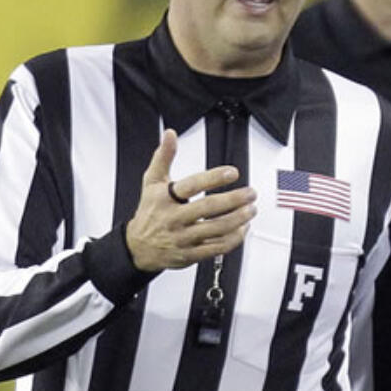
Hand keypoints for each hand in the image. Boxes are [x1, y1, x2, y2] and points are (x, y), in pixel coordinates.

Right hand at [124, 131, 255, 271]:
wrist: (139, 247)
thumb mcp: (151, 182)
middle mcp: (175, 218)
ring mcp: (184, 237)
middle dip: (234, 200)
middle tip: (250, 193)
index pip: (192, 185)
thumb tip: (170, 135)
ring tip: (251, 209)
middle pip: (208, 208)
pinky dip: (234, 238)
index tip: (232, 173)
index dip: (214, 178)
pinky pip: (217, 248)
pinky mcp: (191, 254)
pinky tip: (242, 229)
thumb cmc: (149, 212)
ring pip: (216, 229)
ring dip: (238, 219)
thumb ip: (163, 157)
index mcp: (166, 198)